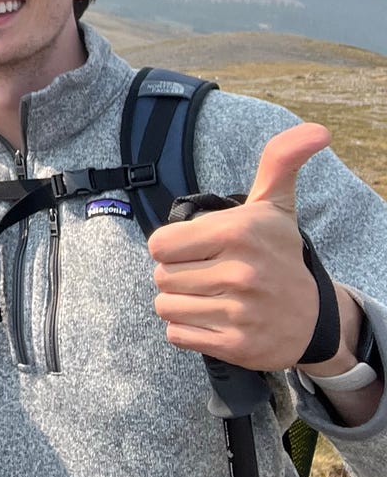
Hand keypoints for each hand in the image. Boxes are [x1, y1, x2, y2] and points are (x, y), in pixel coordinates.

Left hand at [149, 123, 332, 370]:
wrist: (314, 317)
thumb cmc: (279, 254)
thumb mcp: (274, 206)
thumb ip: (279, 161)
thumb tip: (317, 130)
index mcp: (239, 233)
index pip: (159, 244)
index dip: (171, 247)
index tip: (195, 248)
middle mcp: (241, 272)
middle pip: (161, 276)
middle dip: (176, 274)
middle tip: (206, 273)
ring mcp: (240, 312)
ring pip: (165, 306)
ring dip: (179, 303)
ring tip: (210, 296)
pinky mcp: (237, 346)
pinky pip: (177, 335)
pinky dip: (187, 330)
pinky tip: (214, 318)